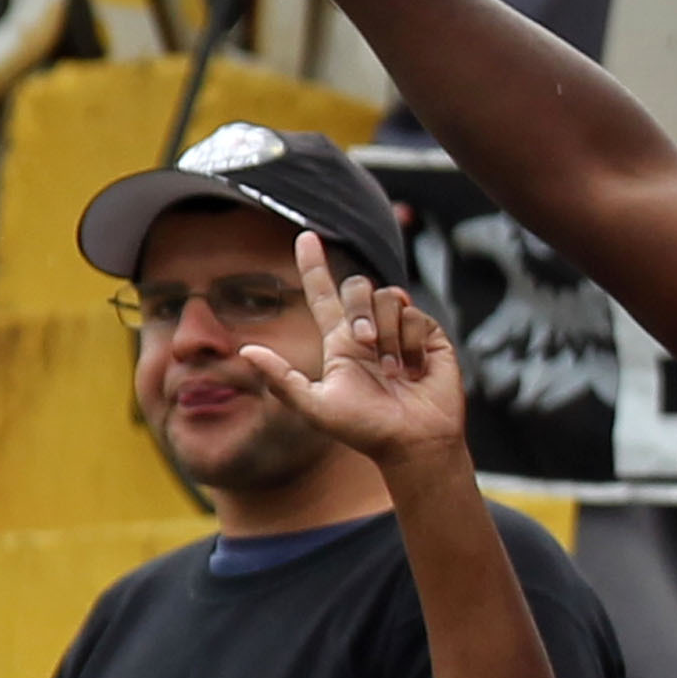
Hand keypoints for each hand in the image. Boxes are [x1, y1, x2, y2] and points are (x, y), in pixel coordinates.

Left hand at [232, 231, 467, 475]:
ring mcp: (402, 332)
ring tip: (393, 370)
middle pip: (359, 287)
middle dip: (359, 310)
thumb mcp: (314, 407)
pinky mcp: (431, 336)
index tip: (306, 236)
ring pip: (389, 299)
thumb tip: (245, 351)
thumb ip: (280, 379)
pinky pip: (418, 315)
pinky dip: (412, 342)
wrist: (413, 441)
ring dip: (389, 336)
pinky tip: (414, 368)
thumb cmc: (363, 430)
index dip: (313, 265)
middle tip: (366, 345)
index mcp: (339, 343)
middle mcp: (369, 331)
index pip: (323, 294)